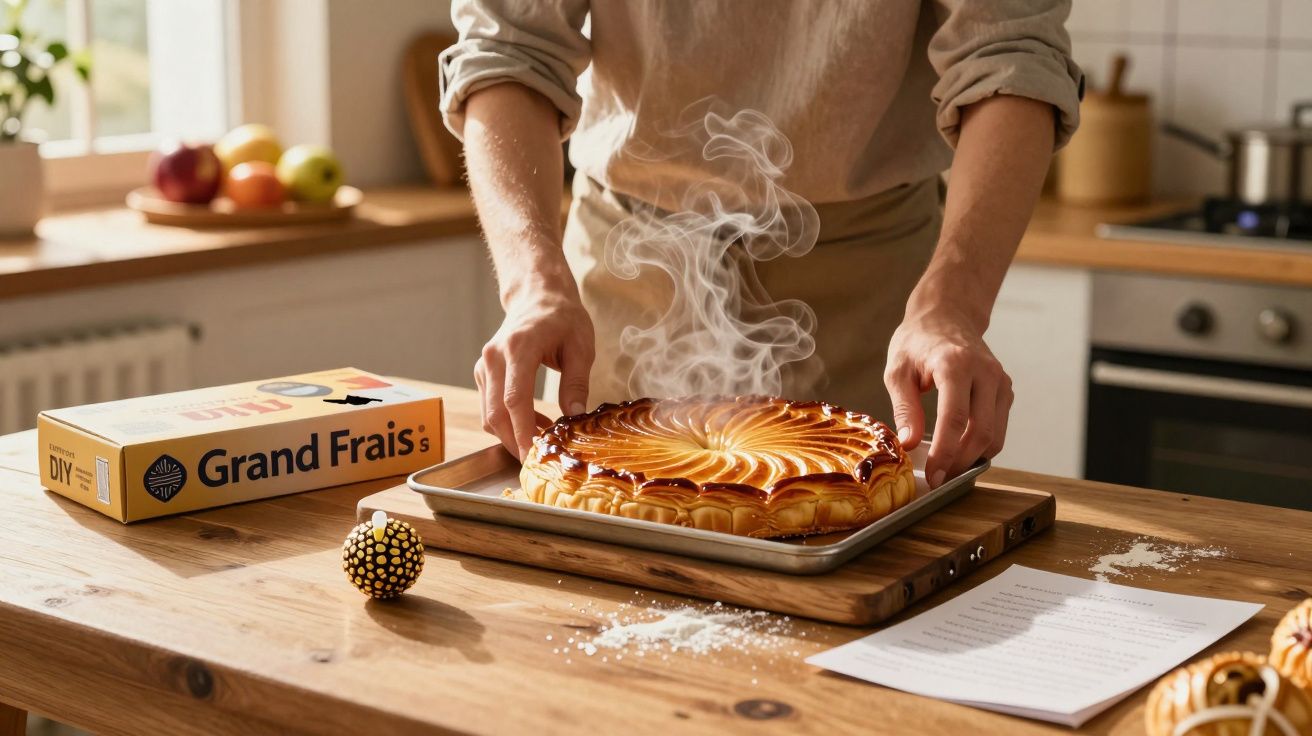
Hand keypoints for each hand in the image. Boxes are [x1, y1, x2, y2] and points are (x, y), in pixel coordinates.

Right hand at [474, 283, 594, 459]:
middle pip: (496, 413)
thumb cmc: (562, 318)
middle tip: (539, 461)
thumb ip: (576, 383)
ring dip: (513, 434)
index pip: (514, 400)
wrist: (537, 295)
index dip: (522, 432)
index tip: (533, 455)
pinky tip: (535, 423)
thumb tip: (575, 418)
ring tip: (545, 438)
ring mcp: (484, 366)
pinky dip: (509, 422)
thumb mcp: (581, 347)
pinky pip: (491, 406)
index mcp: (518, 348)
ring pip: (489, 414)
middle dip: (515, 442)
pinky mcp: (483, 373)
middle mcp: (494, 357)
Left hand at [883, 303, 1012, 487]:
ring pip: (995, 434)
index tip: (934, 475)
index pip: (956, 418)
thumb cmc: (917, 342)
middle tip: (939, 478)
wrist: (946, 316)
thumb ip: (904, 407)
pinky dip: (981, 444)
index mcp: (955, 364)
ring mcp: (1000, 381)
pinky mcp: (1004, 390)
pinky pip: (998, 427)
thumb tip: (909, 443)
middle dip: (960, 461)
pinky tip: (959, 449)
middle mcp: (985, 372)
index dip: (945, 452)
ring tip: (947, 467)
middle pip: (981, 431)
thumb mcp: (898, 371)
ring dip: (972, 457)